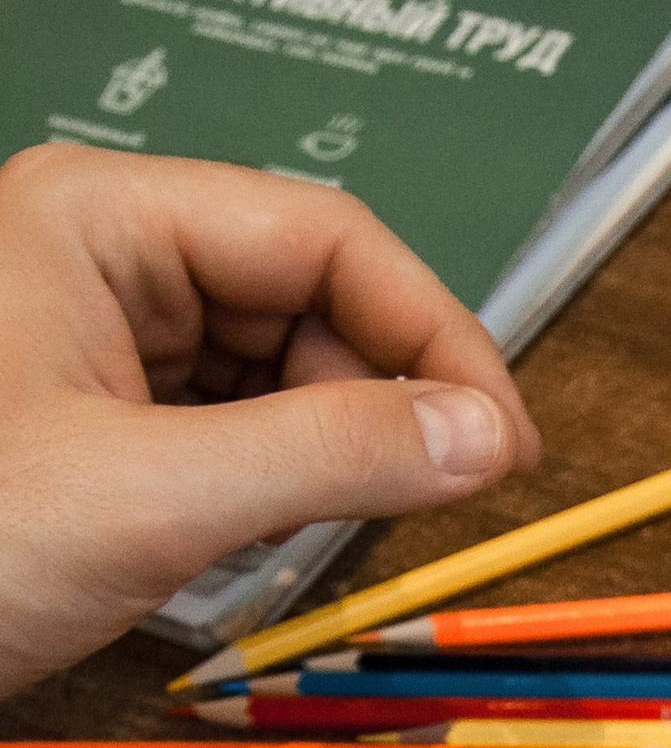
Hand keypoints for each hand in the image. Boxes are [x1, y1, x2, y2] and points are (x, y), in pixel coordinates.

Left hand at [0, 144, 538, 690]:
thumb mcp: (157, 499)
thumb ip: (335, 456)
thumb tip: (483, 438)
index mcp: (96, 214)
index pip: (325, 236)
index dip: (435, 334)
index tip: (503, 440)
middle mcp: (97, 253)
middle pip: (306, 295)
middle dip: (383, 395)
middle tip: (453, 493)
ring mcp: (90, 333)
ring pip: (274, 366)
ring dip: (331, 444)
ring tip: (347, 522)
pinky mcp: (89, 415)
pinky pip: (225, 422)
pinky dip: (275, 477)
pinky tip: (276, 533)